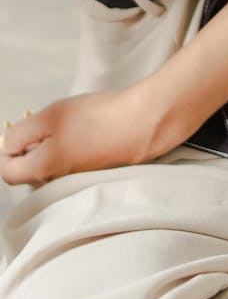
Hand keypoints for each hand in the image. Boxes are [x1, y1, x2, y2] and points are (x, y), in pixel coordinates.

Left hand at [0, 88, 166, 187]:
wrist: (144, 123)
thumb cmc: (99, 118)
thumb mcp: (50, 117)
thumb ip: (20, 134)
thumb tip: (6, 146)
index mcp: (43, 169)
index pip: (7, 171)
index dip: (8, 147)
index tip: (22, 128)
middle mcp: (58, 181)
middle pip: (30, 167)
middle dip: (34, 144)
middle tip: (51, 121)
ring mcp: (78, 177)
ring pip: (52, 162)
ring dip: (55, 143)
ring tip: (74, 122)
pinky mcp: (95, 170)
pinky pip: (73, 160)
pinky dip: (75, 144)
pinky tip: (90, 129)